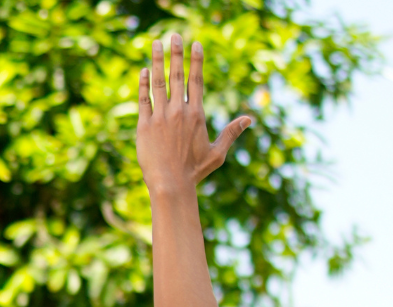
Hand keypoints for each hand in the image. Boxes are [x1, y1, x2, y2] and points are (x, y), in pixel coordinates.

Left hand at [137, 34, 251, 195]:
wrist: (171, 185)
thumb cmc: (194, 172)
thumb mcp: (217, 153)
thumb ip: (231, 133)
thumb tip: (249, 119)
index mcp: (196, 115)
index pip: (196, 81)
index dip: (196, 61)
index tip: (195, 44)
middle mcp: (178, 112)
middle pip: (177, 76)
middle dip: (176, 53)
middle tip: (175, 35)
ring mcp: (160, 117)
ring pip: (158, 83)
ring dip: (157, 61)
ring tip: (156, 43)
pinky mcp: (144, 126)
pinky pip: (143, 99)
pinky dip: (143, 84)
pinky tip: (144, 70)